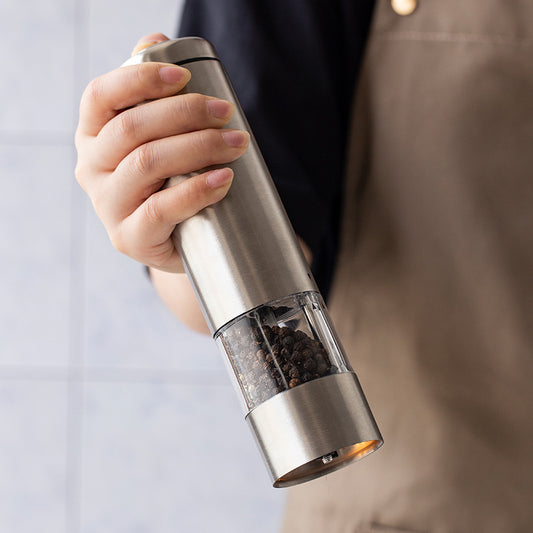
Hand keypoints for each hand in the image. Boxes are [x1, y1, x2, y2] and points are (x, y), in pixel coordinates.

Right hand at [75, 33, 249, 272]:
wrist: (180, 240)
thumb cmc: (171, 181)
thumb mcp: (159, 138)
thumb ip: (153, 93)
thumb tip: (156, 40)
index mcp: (93, 136)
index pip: (101, 96)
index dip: (140, 79)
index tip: (185, 76)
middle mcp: (91, 169)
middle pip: (132, 129)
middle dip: (185, 113)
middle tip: (226, 112)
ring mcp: (108, 206)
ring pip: (147, 164)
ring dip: (198, 147)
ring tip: (236, 143)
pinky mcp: (129, 237)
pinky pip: (160, 208)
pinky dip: (196, 190)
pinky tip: (224, 179)